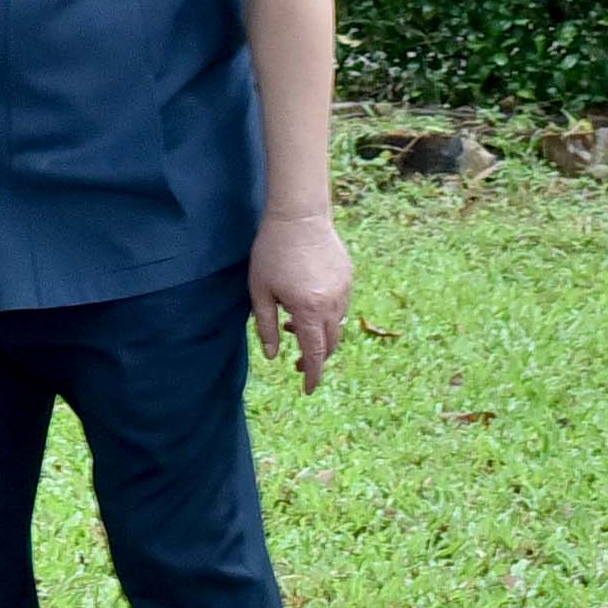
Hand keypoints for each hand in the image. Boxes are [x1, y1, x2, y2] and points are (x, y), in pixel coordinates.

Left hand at [248, 210, 353, 389]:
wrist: (299, 217)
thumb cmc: (272, 254)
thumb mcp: (259, 292)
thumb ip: (265, 326)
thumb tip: (274, 355)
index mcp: (309, 310)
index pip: (315, 353)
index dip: (312, 374)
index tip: (308, 389)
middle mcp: (332, 304)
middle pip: (330, 344)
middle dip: (316, 358)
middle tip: (296, 363)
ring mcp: (344, 290)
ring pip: (337, 326)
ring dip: (319, 335)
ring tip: (292, 325)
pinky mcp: (348, 278)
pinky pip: (341, 308)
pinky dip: (326, 316)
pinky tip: (305, 306)